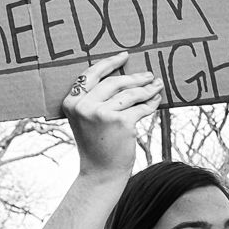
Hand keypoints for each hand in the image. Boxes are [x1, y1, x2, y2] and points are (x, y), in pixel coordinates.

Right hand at [64, 53, 162, 178]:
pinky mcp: (120, 122)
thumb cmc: (97, 145)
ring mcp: (101, 113)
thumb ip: (95, 100)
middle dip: (134, 77)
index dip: (109, 63)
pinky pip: (140, 108)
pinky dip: (151, 103)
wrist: (101, 172)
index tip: (124, 56)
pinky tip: (157, 100)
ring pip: (130, 94)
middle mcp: (84, 106)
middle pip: (114, 82)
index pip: (91, 74)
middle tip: (149, 75)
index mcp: (71, 102)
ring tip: (157, 86)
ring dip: (147, 89)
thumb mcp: (87, 119)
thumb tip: (123, 77)